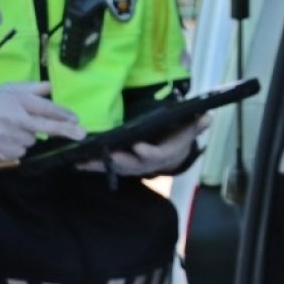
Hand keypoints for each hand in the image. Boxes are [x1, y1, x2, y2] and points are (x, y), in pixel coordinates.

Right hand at [0, 82, 85, 159]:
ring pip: (32, 141)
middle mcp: (13, 118)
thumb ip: (29, 89)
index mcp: (15, 101)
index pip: (44, 107)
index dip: (62, 114)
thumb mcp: (6, 90)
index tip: (76, 119)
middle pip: (46, 126)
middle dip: (66, 130)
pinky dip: (17, 147)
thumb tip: (50, 88)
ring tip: (11, 130)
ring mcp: (6, 136)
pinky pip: (20, 152)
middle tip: (82, 133)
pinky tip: (5, 140)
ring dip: (28, 137)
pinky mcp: (0, 151)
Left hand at [77, 114, 210, 176]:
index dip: (147, 152)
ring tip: (82, 161)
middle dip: (118, 160)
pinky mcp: (120, 165)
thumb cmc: (178, 136)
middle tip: (106, 155)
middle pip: (131, 164)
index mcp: (163, 154)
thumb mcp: (189, 129)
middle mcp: (146, 164)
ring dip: (99, 165)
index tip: (138, 146)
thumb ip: (195, 124)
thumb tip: (207, 116)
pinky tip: (76, 163)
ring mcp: (132, 166)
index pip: (156, 155)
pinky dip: (91, 166)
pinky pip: (106, 167)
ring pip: (115, 167)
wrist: (171, 151)